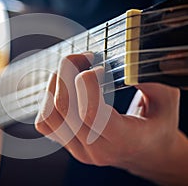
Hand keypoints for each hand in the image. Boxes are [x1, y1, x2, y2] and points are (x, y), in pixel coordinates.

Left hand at [35, 52, 187, 184]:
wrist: (148, 153)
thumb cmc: (158, 125)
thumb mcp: (165, 101)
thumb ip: (148, 80)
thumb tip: (124, 61)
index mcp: (123, 139)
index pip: (90, 112)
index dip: (87, 81)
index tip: (98, 66)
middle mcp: (96, 148)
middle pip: (63, 107)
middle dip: (66, 72)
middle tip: (82, 57)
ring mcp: (78, 149)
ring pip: (48, 114)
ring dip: (54, 84)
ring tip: (71, 71)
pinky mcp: (68, 145)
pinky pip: (45, 121)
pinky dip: (49, 99)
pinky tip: (66, 88)